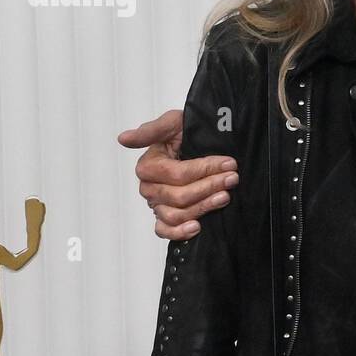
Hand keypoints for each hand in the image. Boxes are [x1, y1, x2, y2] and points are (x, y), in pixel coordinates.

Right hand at [116, 110, 238, 240]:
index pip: (177, 174)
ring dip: (203, 207)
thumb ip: (150, 131)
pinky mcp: (165, 218)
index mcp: (148, 166)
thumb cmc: (187, 132)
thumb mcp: (173, 123)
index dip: (204, 169)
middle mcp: (150, 188)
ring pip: (176, 214)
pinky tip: (197, 226)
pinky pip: (165, 231)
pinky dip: (179, 232)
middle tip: (232, 178)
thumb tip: (122, 139)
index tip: (229, 163)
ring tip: (225, 197)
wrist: (202, 142)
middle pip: (179, 196)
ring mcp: (157, 205)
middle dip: (210, 186)